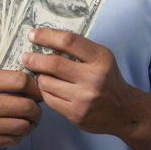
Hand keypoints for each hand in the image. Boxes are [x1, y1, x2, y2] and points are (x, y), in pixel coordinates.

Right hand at [0, 69, 41, 149]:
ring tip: (29, 122)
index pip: (20, 80)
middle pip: (26, 104)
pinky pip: (15, 139)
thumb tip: (31, 83)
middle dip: (37, 109)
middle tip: (36, 110)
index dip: (34, 87)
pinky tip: (16, 132)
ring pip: (24, 124)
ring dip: (31, 124)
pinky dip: (20, 136)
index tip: (37, 91)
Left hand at [21, 28, 136, 136]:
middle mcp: (93, 78)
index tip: (33, 35)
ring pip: (47, 83)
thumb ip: (78, 49)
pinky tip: (47, 88)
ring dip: (39, 76)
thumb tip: (44, 39)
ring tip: (40, 74)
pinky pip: (49, 100)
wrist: (124, 111)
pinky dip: (44, 91)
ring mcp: (84, 99)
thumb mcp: (100, 57)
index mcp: (100, 59)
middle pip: (54, 64)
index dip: (47, 36)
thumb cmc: (107, 78)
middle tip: (26, 57)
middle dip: (34, 59)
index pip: (69, 41)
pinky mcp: (76, 115)